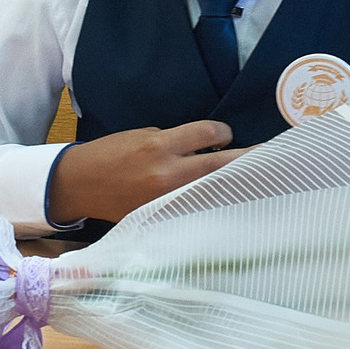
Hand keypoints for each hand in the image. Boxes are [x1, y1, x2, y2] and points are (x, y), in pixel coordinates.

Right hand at [45, 120, 239, 223]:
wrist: (81, 184)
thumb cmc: (110, 154)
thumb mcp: (141, 136)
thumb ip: (174, 142)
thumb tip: (205, 146)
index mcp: (160, 146)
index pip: (209, 134)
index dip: (224, 132)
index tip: (228, 135)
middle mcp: (167, 173)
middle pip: (221, 165)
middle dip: (247, 159)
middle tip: (268, 156)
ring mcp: (167, 199)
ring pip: (214, 190)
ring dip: (234, 184)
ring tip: (253, 180)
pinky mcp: (162, 216)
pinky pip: (196, 208)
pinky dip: (211, 203)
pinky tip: (225, 201)